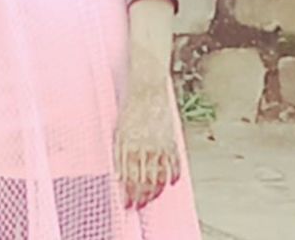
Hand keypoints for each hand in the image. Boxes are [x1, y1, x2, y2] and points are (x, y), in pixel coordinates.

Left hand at [114, 70, 180, 209]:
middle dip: (140, 197)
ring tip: (152, 199)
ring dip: (155, 191)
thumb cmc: (130, 107)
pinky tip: (171, 183)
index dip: (128, 193)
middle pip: (143, 180)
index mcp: (128, 143)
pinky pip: (173, 163)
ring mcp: (159, 144)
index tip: (126, 205)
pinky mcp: (171, 139)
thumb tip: (120, 175)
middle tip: (138, 207)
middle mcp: (144, 146)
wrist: (147, 88)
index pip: (128, 176)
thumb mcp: (120, 129)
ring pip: (158, 176)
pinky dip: (173, 175)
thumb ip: (120, 151)